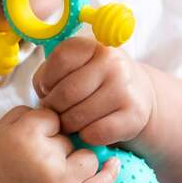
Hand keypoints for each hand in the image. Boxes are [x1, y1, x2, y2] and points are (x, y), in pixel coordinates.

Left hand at [33, 36, 155, 146]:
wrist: (137, 94)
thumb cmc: (95, 81)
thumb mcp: (73, 67)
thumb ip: (50, 73)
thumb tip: (44, 93)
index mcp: (93, 45)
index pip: (60, 59)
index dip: (47, 79)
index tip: (49, 89)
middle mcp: (112, 62)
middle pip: (66, 92)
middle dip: (54, 108)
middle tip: (56, 113)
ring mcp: (124, 88)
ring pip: (78, 116)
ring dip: (68, 125)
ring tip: (71, 122)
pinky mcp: (134, 115)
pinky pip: (95, 133)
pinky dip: (86, 136)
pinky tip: (89, 130)